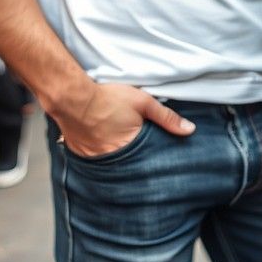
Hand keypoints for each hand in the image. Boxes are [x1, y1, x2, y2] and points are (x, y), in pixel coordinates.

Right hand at [55, 81, 194, 158]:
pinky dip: (99, 152)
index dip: (151, 159)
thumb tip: (189, 130)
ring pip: (109, 163)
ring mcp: (91, 158)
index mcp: (128, 150)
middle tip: (137, 151)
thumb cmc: (107, 97)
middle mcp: (109, 159)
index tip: (155, 159)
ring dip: (116, 157)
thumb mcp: (143, 102)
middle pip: (128, 165)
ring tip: (118, 146)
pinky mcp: (78, 152)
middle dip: (134, 161)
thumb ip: (167, 117)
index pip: (146, 163)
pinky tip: (101, 142)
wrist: (71, 96)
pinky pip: (92, 158)